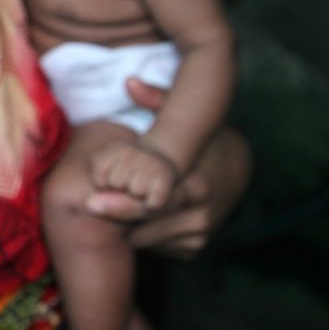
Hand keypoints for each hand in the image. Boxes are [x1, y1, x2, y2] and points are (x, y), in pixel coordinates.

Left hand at [85, 77, 252, 257]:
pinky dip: (146, 236)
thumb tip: (130, 81)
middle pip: (146, 228)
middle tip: (92, 206)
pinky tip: (141, 218)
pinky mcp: (195, 247)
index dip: (119, 205)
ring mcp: (199, 234)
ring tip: (118, 206)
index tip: (91, 203)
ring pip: (149, 240)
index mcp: (194, 184)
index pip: (151, 205)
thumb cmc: (202, 141)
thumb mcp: (184, 119)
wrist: (238, 169)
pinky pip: (159, 248)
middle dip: (117, 218)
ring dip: (130, 227)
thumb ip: (157, 101)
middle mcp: (200, 214)